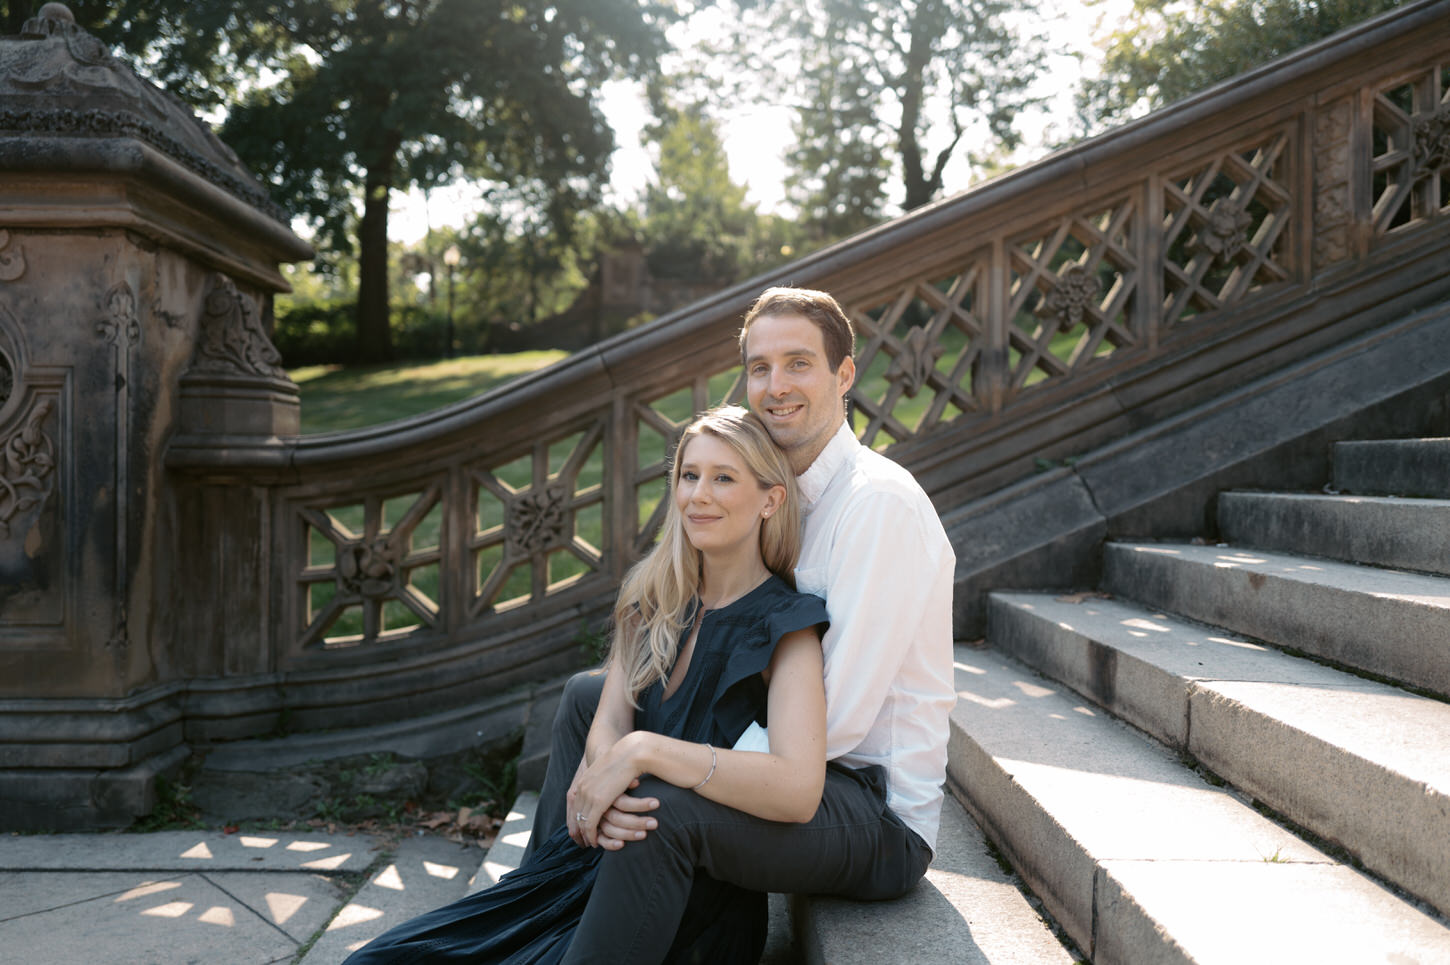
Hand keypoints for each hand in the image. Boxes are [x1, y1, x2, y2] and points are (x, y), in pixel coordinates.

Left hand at [569, 733, 649, 847]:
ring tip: (592, 844)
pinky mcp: (597, 802)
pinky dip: (591, 836)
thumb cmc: (625, 760)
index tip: (581, 831)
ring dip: (585, 836)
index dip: (577, 819)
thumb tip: (608, 786)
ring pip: (581, 822)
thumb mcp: (608, 771)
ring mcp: (588, 795)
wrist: (630, 752)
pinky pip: (590, 825)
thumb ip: (603, 780)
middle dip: (578, 830)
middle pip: (575, 815)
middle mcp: (581, 789)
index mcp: (583, 781)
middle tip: (584, 842)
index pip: (574, 806)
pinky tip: (596, 843)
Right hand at [595, 786, 659, 850]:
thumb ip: (628, 781)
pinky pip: (601, 840)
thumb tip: (636, 782)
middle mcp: (601, 807)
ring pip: (609, 829)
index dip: (640, 805)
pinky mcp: (595, 832)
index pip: (623, 802)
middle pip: (616, 817)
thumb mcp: (620, 779)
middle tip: (654, 824)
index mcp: (607, 793)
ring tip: (644, 835)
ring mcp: (597, 820)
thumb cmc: (615, 781)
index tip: (657, 804)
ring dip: (628, 834)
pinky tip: (621, 844)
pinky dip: (610, 844)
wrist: (598, 789)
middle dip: (637, 822)